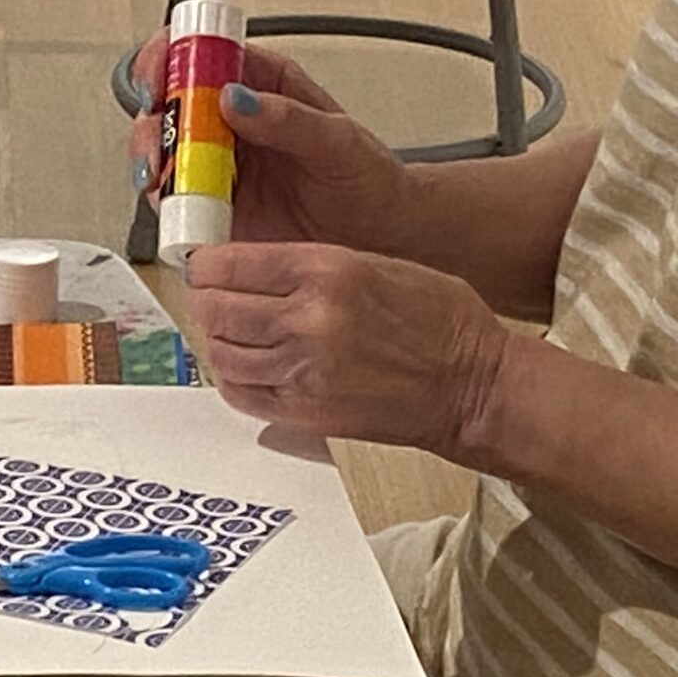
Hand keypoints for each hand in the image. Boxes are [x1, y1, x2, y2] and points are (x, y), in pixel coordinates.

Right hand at [126, 36, 409, 251]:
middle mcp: (231, 119)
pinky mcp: (212, 204)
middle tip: (161, 136)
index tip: (163, 74)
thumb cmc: (368, 178)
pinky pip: (171, 196)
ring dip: (151, 157)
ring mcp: (218, 161)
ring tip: (165, 175)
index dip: (173, 54)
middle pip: (169, 98)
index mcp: (261, 83)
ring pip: (161, 146)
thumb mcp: (339, 141)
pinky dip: (162, 200)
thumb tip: (236, 97)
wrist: (378, 235)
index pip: (203, 51)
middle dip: (152, 112)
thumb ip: (289, 118)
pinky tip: (175, 206)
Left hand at [184, 241, 514, 454]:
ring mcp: (304, 373)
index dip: (205, 263)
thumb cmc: (437, 320)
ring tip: (232, 328)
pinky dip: (232, 376)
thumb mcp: (371, 262)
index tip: (204, 264)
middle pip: (214, 309)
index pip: (228, 265)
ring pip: (220, 352)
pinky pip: (240, 394)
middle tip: (211, 295)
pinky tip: (247, 363)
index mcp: (326, 272)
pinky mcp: (306, 414)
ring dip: (217, 338)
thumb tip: (245, 267)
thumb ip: (305, 265)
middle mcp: (309, 322)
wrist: (473, 385)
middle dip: (205, 299)